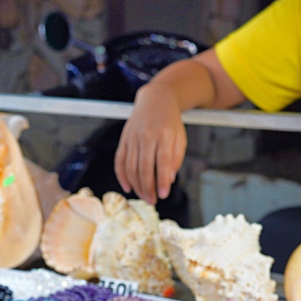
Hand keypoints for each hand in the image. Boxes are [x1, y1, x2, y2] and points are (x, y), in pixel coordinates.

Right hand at [115, 83, 186, 204]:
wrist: (156, 99)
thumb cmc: (170, 122)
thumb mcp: (180, 138)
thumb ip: (176, 159)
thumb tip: (169, 180)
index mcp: (164, 135)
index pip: (162, 162)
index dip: (162, 181)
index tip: (163, 195)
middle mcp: (146, 136)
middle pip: (144, 168)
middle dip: (148, 188)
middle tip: (152, 201)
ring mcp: (133, 137)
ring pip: (131, 167)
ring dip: (136, 185)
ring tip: (144, 196)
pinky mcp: (124, 140)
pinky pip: (120, 161)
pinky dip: (122, 176)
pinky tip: (128, 188)